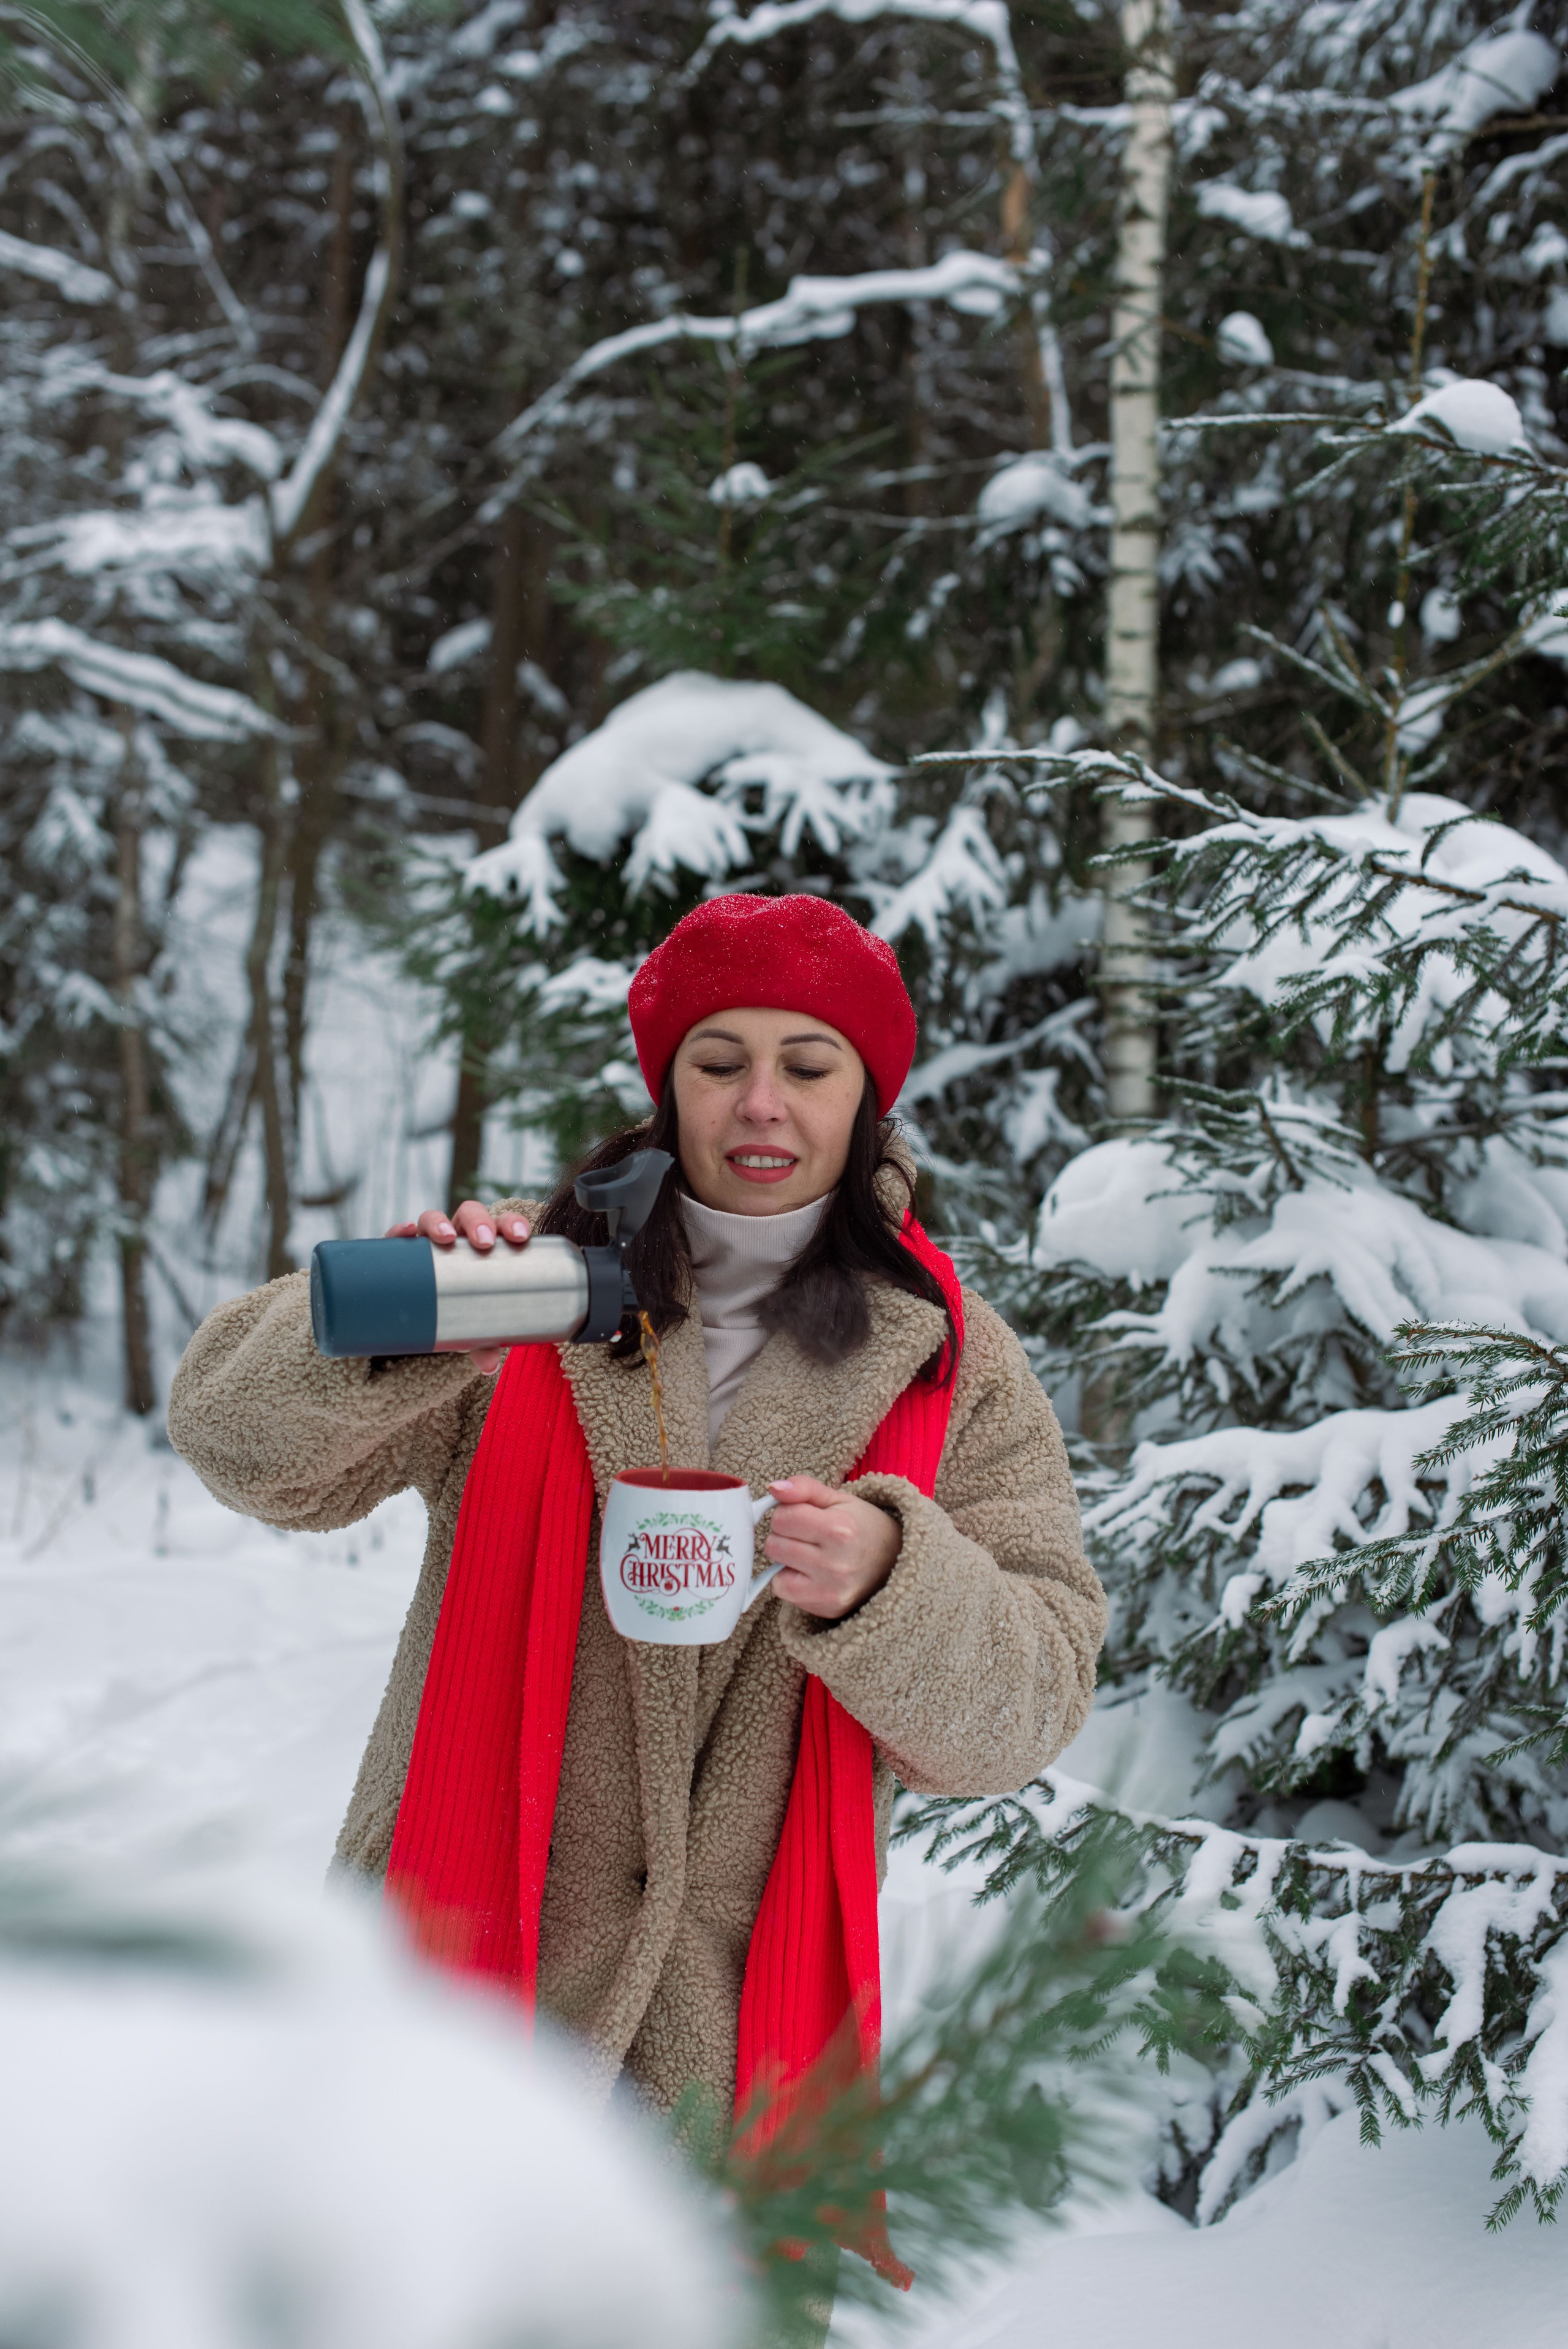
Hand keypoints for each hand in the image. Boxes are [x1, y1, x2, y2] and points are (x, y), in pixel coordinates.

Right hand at [382, 1198, 530, 1374]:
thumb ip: (482, 1343)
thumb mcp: (472, 1328)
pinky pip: (397, 1236)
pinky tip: (406, 1233)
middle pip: (469, 1214)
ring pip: (432, 1218)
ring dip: (440, 1222)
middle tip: (485, 1242)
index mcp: (485, 1245)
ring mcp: (426, 1242)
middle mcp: (457, 1237)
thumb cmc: (459, 1311)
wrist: (421, 1317)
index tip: (521, 1236)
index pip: (501, 1224)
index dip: (512, 1223)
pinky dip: (399, 1230)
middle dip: (479, 1222)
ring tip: (446, 1238)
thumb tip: (490, 1366)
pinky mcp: (400, 1252)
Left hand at [764, 1474, 900, 1621]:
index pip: (782, 1518)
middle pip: (774, 1544)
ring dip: (785, 1559)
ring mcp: (831, 1589)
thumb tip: (773, 1488)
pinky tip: (810, 1573)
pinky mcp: (826, 1607)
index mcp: (840, 1529)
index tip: (801, 1516)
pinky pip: (783, 1591)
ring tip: (809, 1553)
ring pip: (774, 1569)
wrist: (896, 1561)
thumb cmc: (862, 1526)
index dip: (786, 1513)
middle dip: (784, 1536)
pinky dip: (789, 1580)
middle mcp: (836, 1563)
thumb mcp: (838, 1499)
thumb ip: (804, 1488)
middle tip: (806, 1535)